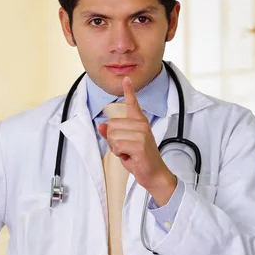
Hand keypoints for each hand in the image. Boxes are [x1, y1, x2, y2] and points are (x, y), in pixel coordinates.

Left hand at [98, 76, 176, 205]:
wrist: (154, 174)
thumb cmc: (140, 159)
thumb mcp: (123, 145)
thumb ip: (112, 134)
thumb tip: (101, 126)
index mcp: (139, 122)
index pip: (133, 104)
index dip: (128, 91)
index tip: (126, 80)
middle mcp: (141, 125)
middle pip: (111, 126)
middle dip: (113, 141)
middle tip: (126, 149)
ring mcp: (141, 134)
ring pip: (113, 136)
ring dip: (116, 149)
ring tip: (128, 153)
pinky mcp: (139, 145)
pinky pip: (117, 145)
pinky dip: (120, 154)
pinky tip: (130, 157)